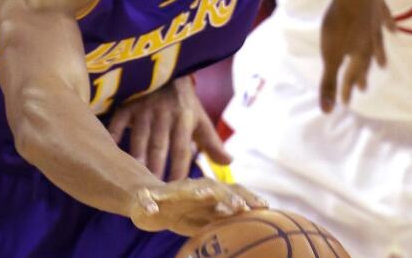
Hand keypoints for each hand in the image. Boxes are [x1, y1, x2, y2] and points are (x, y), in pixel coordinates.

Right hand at [109, 75, 230, 180]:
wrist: (167, 69)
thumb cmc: (183, 102)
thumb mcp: (199, 118)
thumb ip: (211, 142)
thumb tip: (229, 162)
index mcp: (185, 119)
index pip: (182, 149)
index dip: (179, 169)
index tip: (176, 190)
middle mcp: (165, 114)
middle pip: (160, 146)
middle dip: (156, 167)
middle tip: (152, 191)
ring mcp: (145, 109)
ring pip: (140, 136)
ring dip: (136, 156)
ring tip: (132, 178)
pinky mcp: (128, 104)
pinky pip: (119, 121)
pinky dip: (114, 135)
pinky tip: (109, 151)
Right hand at [127, 178, 266, 235]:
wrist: (146, 202)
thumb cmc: (181, 211)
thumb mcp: (205, 218)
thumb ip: (225, 219)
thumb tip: (252, 224)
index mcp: (207, 194)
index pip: (232, 191)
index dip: (248, 197)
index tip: (265, 206)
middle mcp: (191, 188)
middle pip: (213, 187)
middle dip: (228, 195)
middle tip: (242, 206)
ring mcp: (170, 192)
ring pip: (183, 188)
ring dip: (194, 191)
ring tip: (205, 195)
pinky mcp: (147, 198)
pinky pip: (147, 200)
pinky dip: (149, 204)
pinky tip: (152, 210)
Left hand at [319, 0, 391, 112]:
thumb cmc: (340, 22)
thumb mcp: (329, 54)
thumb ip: (328, 82)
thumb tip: (327, 111)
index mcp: (359, 54)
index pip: (351, 76)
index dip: (346, 89)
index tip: (345, 103)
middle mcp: (370, 41)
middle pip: (366, 62)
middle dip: (363, 75)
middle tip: (364, 88)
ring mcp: (376, 23)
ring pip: (378, 43)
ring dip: (379, 54)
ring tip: (383, 65)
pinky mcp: (377, 6)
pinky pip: (385, 18)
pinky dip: (389, 25)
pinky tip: (393, 29)